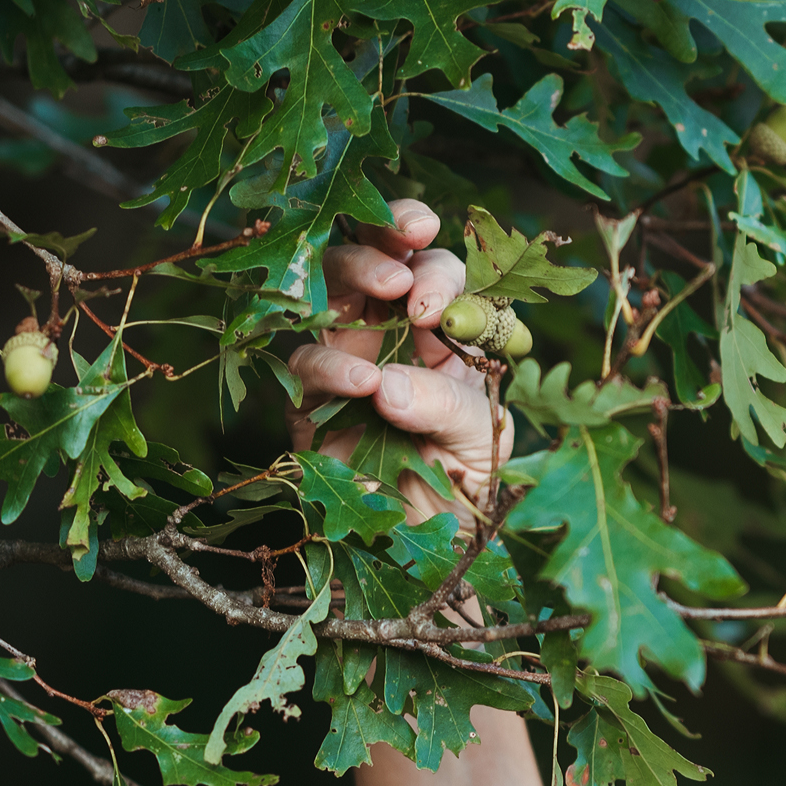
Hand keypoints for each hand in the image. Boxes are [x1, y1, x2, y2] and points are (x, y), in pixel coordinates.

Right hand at [286, 198, 512, 526]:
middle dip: (387, 241)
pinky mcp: (312, 397)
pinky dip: (330, 363)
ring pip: (332, 285)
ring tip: (391, 293)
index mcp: (445, 331)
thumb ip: (449, 405)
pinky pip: (305, 362)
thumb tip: (388, 383)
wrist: (426, 544)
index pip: (437, 271)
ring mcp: (348, 356)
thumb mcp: (481, 441)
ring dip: (357, 272)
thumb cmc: (464, 484)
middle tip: (405, 268)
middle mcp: (394, 333)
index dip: (436, 266)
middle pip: (378, 256)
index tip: (439, 297)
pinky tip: (363, 381)